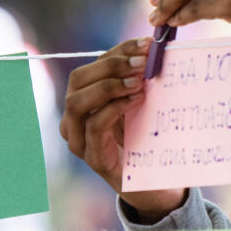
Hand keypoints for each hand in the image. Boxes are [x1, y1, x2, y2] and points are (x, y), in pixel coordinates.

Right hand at [59, 37, 184, 220]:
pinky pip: (93, 126)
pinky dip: (113, 109)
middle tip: (142, 62)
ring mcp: (80, 141)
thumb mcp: (142, 106)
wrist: (155, 186)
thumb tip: (155, 47)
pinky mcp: (93, 159)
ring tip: (137, 81)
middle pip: (77, 81)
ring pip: (77, 102)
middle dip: (110, 66)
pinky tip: (135, 100)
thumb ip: (139, 81)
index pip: (91, 67)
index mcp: (85, 103)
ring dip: (108, 86)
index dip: (116, 52)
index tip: (145, 43)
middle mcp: (74, 121)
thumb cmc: (148, 142)